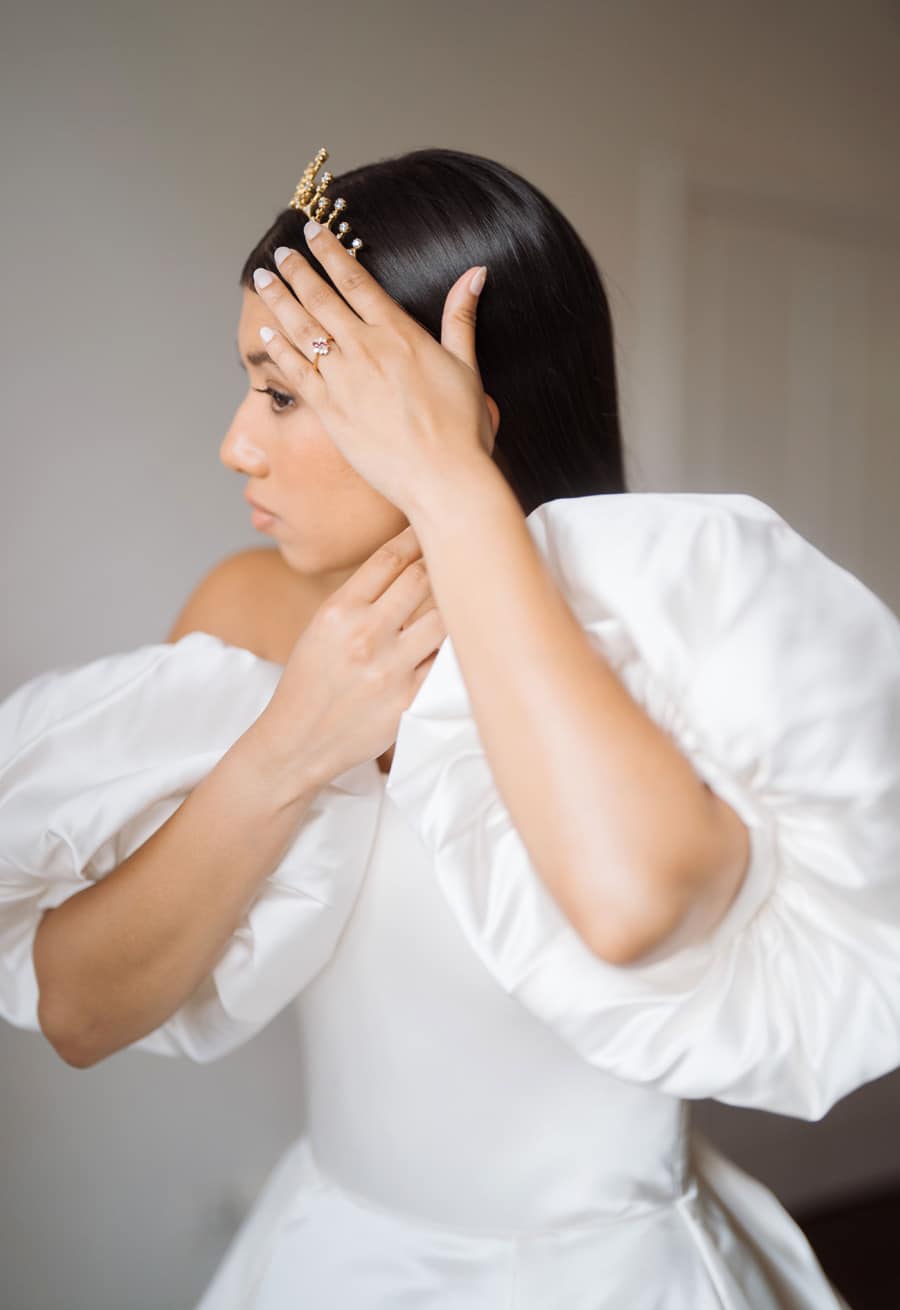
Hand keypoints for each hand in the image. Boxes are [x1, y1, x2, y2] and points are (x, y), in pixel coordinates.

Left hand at [249, 220, 495, 517]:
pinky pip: (295, 373)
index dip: (331, 253)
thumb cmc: (462, 429)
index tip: (312, 233)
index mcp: (400, 334)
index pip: (357, 281)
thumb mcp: (467, 366)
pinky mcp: (330, 412)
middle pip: (322, 299)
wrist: (444, 478)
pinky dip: (278, 350)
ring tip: (263, 279)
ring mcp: (344, 380)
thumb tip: (476, 272)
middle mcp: (366, 349)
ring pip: (302, 330)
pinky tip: (264, 334)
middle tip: (279, 253)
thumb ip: (461, 318)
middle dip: (297, 271)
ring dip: (279, 300)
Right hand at [254, 523, 444, 791]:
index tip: (433, 529)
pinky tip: (468, 639)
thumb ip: (360, 597)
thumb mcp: (321, 628)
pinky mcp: (409, 701)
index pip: (389, 558)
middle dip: (443, 562)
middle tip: (461, 554)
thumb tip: (407, 564)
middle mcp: (365, 635)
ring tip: (470, 594)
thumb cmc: (310, 681)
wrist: (298, 741)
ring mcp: (390, 669)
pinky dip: (457, 648)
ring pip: (444, 617)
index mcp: (338, 611)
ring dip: (458, 603)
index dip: (416, 537)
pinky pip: (446, 662)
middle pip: (422, 578)